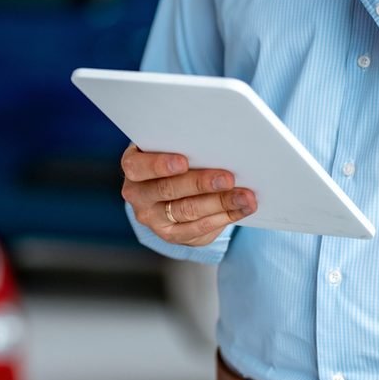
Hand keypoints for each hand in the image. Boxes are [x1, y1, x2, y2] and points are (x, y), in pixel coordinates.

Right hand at [120, 145, 254, 247]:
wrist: (169, 187)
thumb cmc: (173, 155)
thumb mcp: (170, 147)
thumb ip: (183, 145)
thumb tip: (217, 144)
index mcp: (133, 167)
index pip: (138, 167)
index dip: (159, 165)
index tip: (183, 162)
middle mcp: (138, 195)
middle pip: (169, 190)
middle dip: (201, 184)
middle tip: (228, 178)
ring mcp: (153, 218)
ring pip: (187, 211)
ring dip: (221, 203)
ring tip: (245, 196)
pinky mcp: (171, 235)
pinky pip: (197, 229)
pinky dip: (223, 217)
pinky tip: (241, 209)